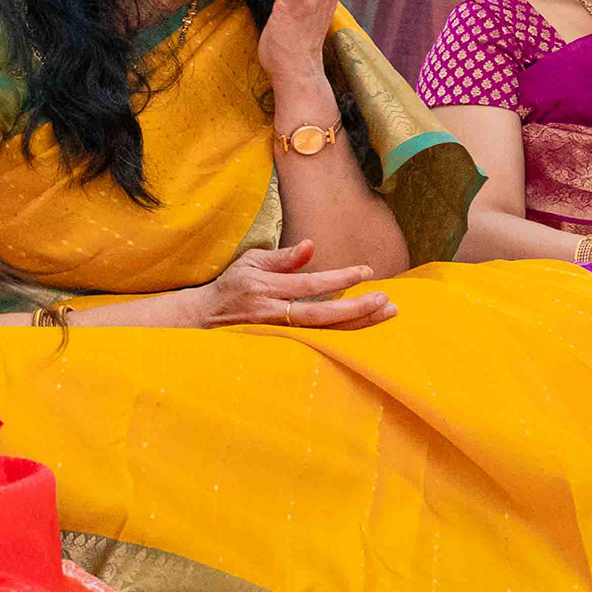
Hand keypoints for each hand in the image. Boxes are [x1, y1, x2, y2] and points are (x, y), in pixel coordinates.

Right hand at [195, 237, 395, 330]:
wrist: (204, 320)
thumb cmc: (232, 286)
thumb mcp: (251, 263)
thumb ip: (283, 258)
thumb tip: (312, 245)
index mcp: (264, 289)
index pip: (310, 285)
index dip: (339, 278)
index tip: (366, 272)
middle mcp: (271, 314)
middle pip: (321, 316)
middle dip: (356, 309)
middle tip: (386, 300)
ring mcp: (277, 334)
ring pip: (323, 334)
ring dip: (358, 325)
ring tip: (387, 313)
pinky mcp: (282, 346)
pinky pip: (319, 343)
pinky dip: (344, 335)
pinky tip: (368, 326)